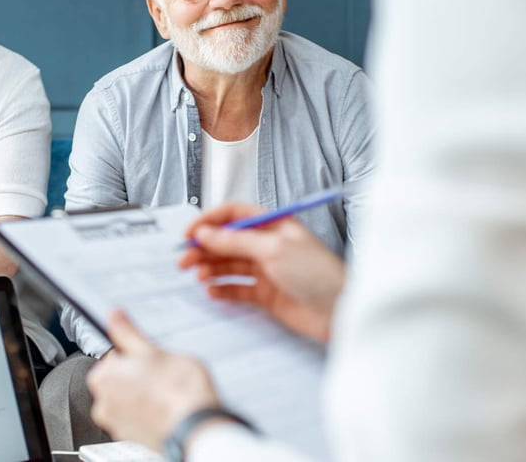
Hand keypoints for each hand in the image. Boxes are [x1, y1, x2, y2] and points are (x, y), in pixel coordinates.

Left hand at [86, 310, 219, 452]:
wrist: (197, 428)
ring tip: (167, 391)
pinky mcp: (132, 439)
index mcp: (103, 377)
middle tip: (161, 373)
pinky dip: (148, 412)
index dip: (136, 354)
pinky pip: (137, 418)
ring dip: (143, 394)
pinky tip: (167, 407)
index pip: (114, 355)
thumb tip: (115, 316)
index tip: (150, 357)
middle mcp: (103, 404)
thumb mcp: (154, 350)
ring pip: (129, 399)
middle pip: (119, 379)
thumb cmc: (179, 391)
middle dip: (138, 375)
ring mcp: (117, 425)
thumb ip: (128, 333)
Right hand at [179, 202, 345, 342]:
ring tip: (197, 275)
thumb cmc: (319, 274)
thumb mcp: (274, 249)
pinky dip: (222, 289)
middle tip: (185, 260)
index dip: (209, 222)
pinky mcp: (267, 294)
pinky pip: (237, 288)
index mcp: (273, 224)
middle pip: (227, 241)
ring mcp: (267, 269)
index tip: (190, 234)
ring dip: (210, 268)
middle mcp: (268, 244)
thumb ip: (236, 240)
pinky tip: (212, 291)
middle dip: (204, 248)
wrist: (340, 311)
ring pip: (229, 265)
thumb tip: (206, 233)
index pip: (233, 215)